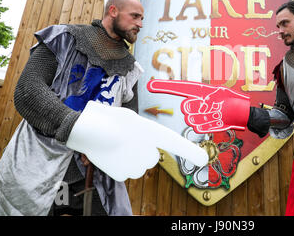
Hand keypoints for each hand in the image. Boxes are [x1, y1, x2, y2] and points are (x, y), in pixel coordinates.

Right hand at [67, 101, 208, 181]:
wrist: (89, 130)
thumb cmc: (107, 118)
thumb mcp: (130, 118)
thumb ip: (142, 131)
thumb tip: (142, 142)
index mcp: (153, 133)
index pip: (176, 144)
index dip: (191, 152)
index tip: (204, 159)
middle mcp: (149, 151)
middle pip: (150, 156)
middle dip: (140, 151)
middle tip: (124, 140)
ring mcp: (137, 165)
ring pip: (136, 165)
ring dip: (128, 157)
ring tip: (115, 145)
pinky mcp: (124, 175)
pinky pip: (124, 171)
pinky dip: (117, 164)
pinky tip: (110, 154)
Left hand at [147, 79, 249, 133]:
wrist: (244, 112)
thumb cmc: (226, 101)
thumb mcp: (215, 93)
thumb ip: (199, 96)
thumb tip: (184, 104)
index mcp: (203, 90)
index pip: (180, 87)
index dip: (165, 86)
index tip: (150, 85)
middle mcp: (204, 99)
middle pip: (185, 107)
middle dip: (192, 109)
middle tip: (204, 109)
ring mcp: (208, 111)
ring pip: (190, 119)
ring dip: (198, 119)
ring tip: (210, 115)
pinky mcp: (213, 123)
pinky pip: (198, 128)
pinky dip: (204, 126)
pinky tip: (212, 121)